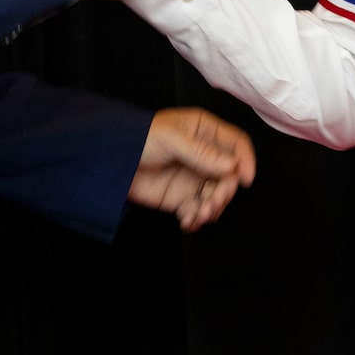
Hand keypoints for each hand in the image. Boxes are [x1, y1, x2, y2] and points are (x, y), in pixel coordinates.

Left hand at [129, 107, 256, 231]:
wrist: (108, 160)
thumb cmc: (138, 137)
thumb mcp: (171, 138)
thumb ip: (202, 152)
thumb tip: (232, 165)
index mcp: (205, 132)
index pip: (236, 145)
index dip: (245, 161)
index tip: (245, 180)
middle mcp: (205, 156)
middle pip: (230, 176)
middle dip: (225, 191)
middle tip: (214, 200)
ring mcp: (194, 178)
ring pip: (216, 197)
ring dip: (212, 209)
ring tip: (198, 214)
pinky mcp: (181, 198)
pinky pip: (197, 211)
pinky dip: (196, 220)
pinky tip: (188, 221)